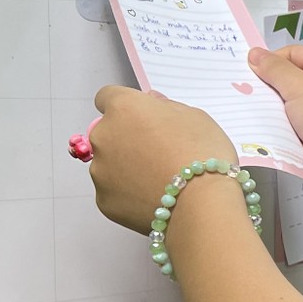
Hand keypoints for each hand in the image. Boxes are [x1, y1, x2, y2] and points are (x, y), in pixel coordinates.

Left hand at [89, 86, 236, 233]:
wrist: (202, 205)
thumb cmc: (203, 153)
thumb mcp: (195, 117)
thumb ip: (166, 106)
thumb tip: (151, 104)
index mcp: (124, 109)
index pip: (107, 96)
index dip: (126, 107)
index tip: (143, 119)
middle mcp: (103, 136)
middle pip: (108, 132)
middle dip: (127, 139)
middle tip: (158, 153)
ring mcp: (100, 171)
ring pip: (109, 164)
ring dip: (127, 167)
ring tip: (160, 181)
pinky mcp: (104, 201)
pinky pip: (114, 192)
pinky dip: (129, 193)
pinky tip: (155, 198)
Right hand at [248, 45, 302, 198]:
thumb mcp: (300, 87)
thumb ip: (274, 69)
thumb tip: (255, 53)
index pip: (293, 54)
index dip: (270, 60)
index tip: (245, 72)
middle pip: (289, 79)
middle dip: (267, 86)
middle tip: (239, 91)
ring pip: (287, 104)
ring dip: (270, 109)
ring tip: (243, 110)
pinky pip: (290, 125)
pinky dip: (277, 127)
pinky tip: (258, 128)